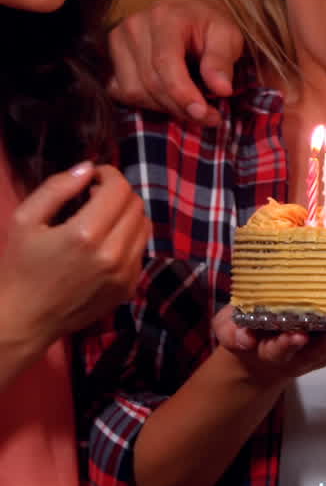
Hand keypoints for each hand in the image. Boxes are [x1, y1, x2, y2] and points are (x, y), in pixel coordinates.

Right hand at [0, 163, 149, 349]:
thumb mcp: (25, 219)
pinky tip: (104, 244)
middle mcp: (113, 254)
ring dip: (126, 215)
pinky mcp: (130, 287)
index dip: (108, 175)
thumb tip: (89, 168)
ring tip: (100, 219)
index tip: (93, 179)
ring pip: (144, 226)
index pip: (119, 189)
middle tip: (94, 198)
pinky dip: (128, 239)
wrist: (25, 318)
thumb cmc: (20, 266)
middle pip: (136, 204)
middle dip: (117, 194)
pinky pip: (141, 250)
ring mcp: (125, 273)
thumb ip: (57, 188)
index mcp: (85, 234)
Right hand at [108, 0, 243, 126]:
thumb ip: (222, 61)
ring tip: (192, 105)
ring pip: (135, 91)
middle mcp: (134, 26)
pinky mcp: (113, 56)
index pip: (165, 64)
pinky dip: (147, 102)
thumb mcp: (228, 36)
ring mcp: (119, 40)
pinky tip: (169, 97)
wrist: (192, 9)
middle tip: (209, 117)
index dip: (183, 94)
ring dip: (165, 107)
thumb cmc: (212, 24)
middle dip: (181, 107)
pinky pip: (122, 92)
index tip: (204, 114)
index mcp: (164, 17)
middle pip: (151, 82)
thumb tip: (221, 90)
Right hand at [212, 306, 325, 385]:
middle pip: (313, 353)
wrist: (254, 351)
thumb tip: (242, 336)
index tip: (297, 337)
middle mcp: (295, 355)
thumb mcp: (228, 329)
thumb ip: (231, 331)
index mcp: (270, 348)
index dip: (287, 343)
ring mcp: (313, 353)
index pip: (278, 348)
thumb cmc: (244, 332)